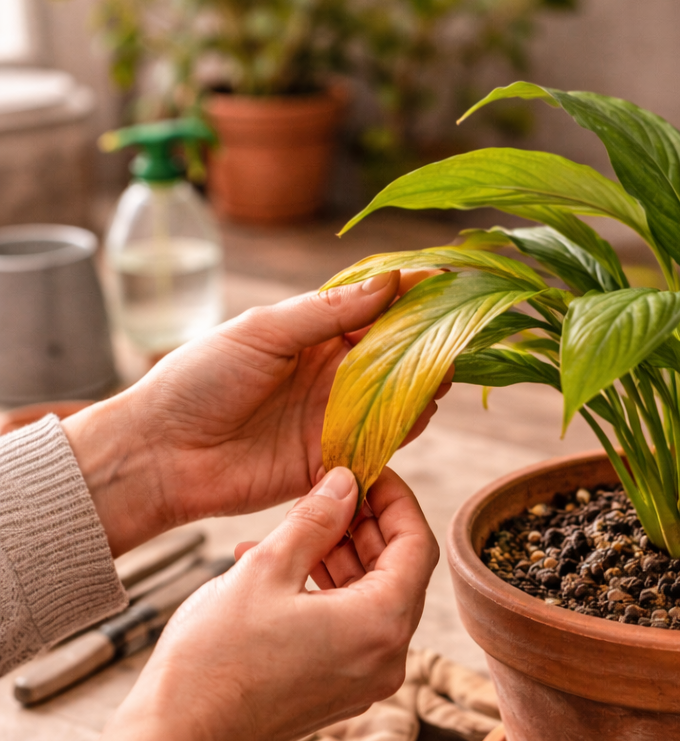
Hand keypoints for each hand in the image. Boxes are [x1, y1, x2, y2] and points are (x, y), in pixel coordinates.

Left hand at [63, 271, 450, 554]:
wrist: (162, 454)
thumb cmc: (198, 380)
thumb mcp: (262, 331)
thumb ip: (326, 312)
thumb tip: (389, 282)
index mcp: (310, 333)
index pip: (371, 308)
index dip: (408, 295)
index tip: (445, 283)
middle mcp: (329, 373)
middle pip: (392, 355)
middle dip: (425, 344)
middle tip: (456, 336)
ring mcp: (332, 416)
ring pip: (393, 398)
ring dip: (421, 386)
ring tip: (445, 372)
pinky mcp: (331, 458)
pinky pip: (378, 442)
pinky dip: (403, 429)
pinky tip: (421, 412)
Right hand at [67, 464, 437, 740]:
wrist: (175, 739)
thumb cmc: (216, 656)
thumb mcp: (267, 567)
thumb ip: (316, 520)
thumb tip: (346, 483)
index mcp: (382, 625)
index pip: (417, 545)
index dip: (395, 501)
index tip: (366, 473)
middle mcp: (387, 659)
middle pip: (398, 573)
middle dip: (366, 527)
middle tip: (330, 493)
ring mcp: (364, 682)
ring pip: (371, 600)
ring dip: (341, 558)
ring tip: (296, 527)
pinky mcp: (338, 693)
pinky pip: (349, 628)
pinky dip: (326, 592)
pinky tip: (280, 567)